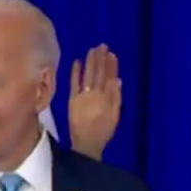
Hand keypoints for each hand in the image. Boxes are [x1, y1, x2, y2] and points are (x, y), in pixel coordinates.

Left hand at [68, 44, 121, 160]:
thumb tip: (117, 80)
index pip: (110, 77)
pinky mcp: (73, 99)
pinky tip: (77, 61)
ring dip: (91, 62)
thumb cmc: (103, 131)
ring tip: (93, 50)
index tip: (112, 54)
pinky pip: (75, 83)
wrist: (87, 144)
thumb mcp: (115, 115)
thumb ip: (116, 97)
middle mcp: (96, 95)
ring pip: (88, 75)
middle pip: (99, 73)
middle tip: (102, 46)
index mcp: (108, 98)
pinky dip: (76, 72)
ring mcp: (83, 96)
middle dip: (101, 59)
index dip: (111, 65)